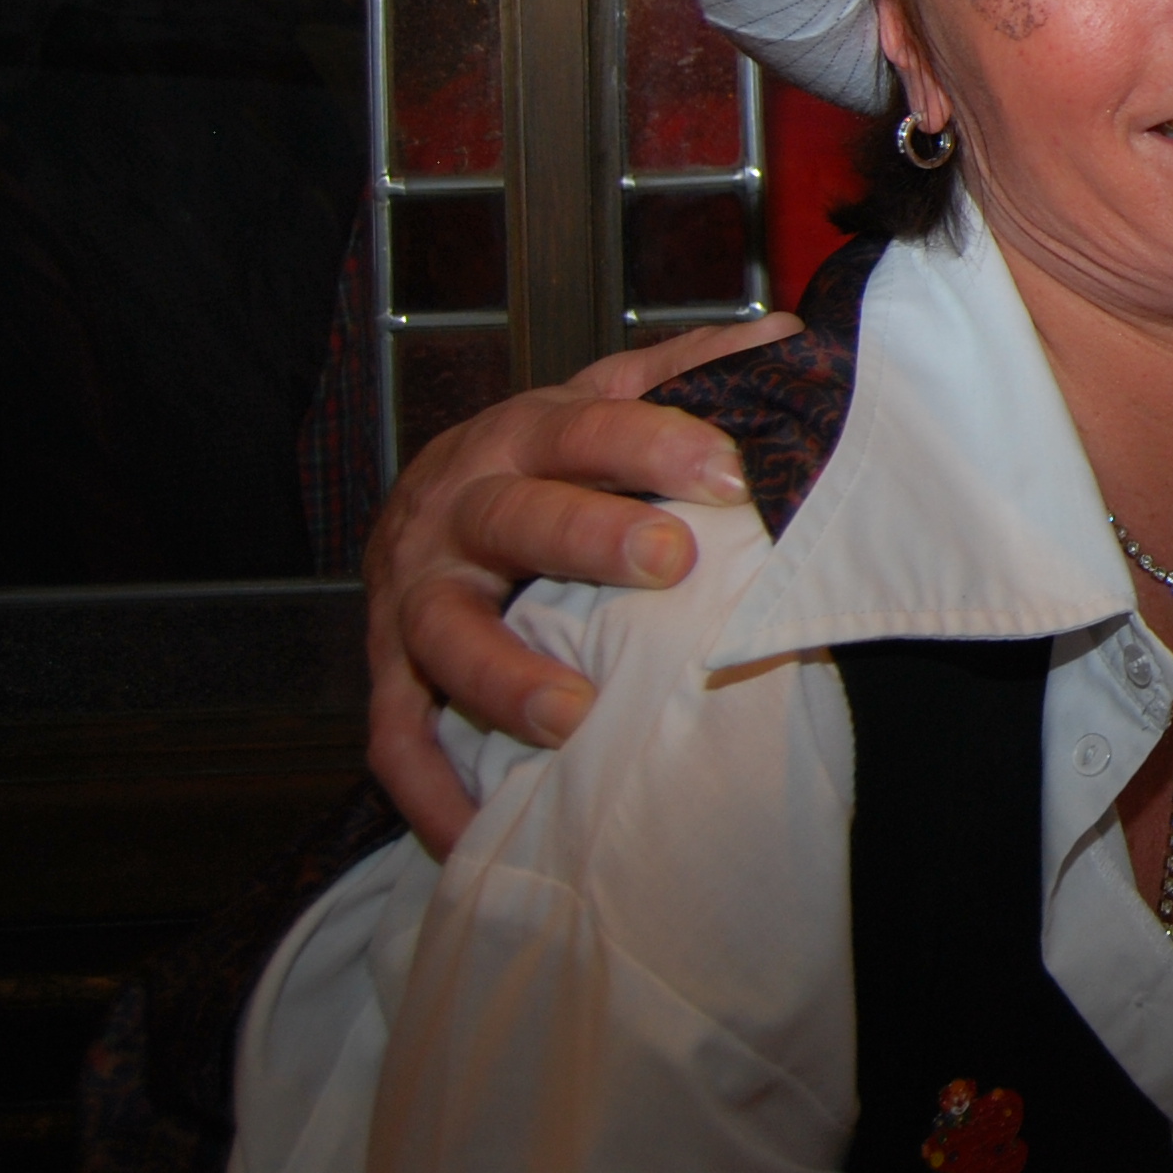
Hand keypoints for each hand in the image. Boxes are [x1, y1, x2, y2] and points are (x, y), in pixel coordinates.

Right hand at [363, 317, 794, 850]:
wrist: (425, 495)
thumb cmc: (545, 455)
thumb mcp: (608, 396)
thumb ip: (691, 371)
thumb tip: (783, 337)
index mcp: (523, 438)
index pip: (586, 427)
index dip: (653, 443)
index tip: (729, 469)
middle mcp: (459, 510)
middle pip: (513, 518)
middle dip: (587, 536)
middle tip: (667, 561)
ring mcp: (415, 594)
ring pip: (443, 632)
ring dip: (502, 675)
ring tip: (575, 713)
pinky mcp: (389, 670)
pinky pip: (398, 738)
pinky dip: (430, 792)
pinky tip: (476, 835)